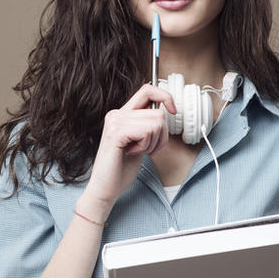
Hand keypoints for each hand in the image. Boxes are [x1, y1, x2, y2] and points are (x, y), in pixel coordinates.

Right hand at [80, 84, 175, 212]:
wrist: (105, 188)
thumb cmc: (121, 169)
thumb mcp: (140, 142)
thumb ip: (147, 125)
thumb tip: (164, 111)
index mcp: (122, 114)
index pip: (147, 89)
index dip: (165, 96)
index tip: (173, 111)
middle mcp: (116, 114)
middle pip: (157, 111)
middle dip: (162, 134)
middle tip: (149, 148)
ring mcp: (115, 122)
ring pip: (156, 122)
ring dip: (153, 142)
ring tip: (138, 151)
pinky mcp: (116, 133)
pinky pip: (147, 131)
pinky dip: (146, 145)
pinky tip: (132, 153)